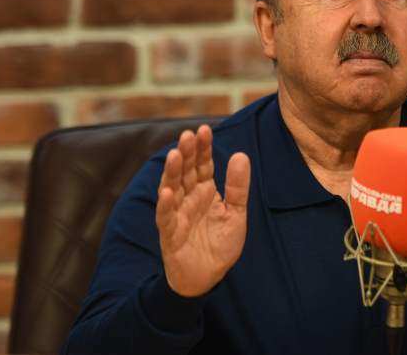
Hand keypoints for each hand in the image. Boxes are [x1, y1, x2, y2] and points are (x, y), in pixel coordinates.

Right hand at [155, 125, 249, 296]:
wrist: (207, 277)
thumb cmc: (220, 244)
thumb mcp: (236, 213)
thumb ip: (238, 186)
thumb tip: (241, 154)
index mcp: (205, 191)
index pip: (202, 164)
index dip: (203, 148)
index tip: (204, 129)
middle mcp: (188, 198)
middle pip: (185, 172)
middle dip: (186, 154)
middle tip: (187, 135)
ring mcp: (177, 214)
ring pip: (172, 189)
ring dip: (172, 173)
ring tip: (174, 155)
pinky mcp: (170, 234)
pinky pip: (166, 217)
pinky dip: (165, 205)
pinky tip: (166, 192)